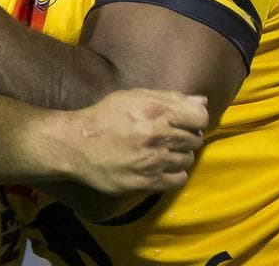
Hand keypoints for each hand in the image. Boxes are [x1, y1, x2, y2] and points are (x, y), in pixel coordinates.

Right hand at [61, 89, 207, 195]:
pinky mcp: (147, 182)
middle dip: (186, 136)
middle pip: (195, 138)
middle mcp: (158, 136)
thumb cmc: (105, 116)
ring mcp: (154, 161)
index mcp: (155, 111)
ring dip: (179, 154)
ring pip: (188, 159)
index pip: (200, 116)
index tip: (185, 121)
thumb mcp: (133, 97)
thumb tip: (201, 101)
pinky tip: (160, 166)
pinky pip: (178, 179)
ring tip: (162, 151)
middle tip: (169, 136)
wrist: (77, 145)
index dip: (195, 118)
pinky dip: (174, 173)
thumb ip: (170, 97)